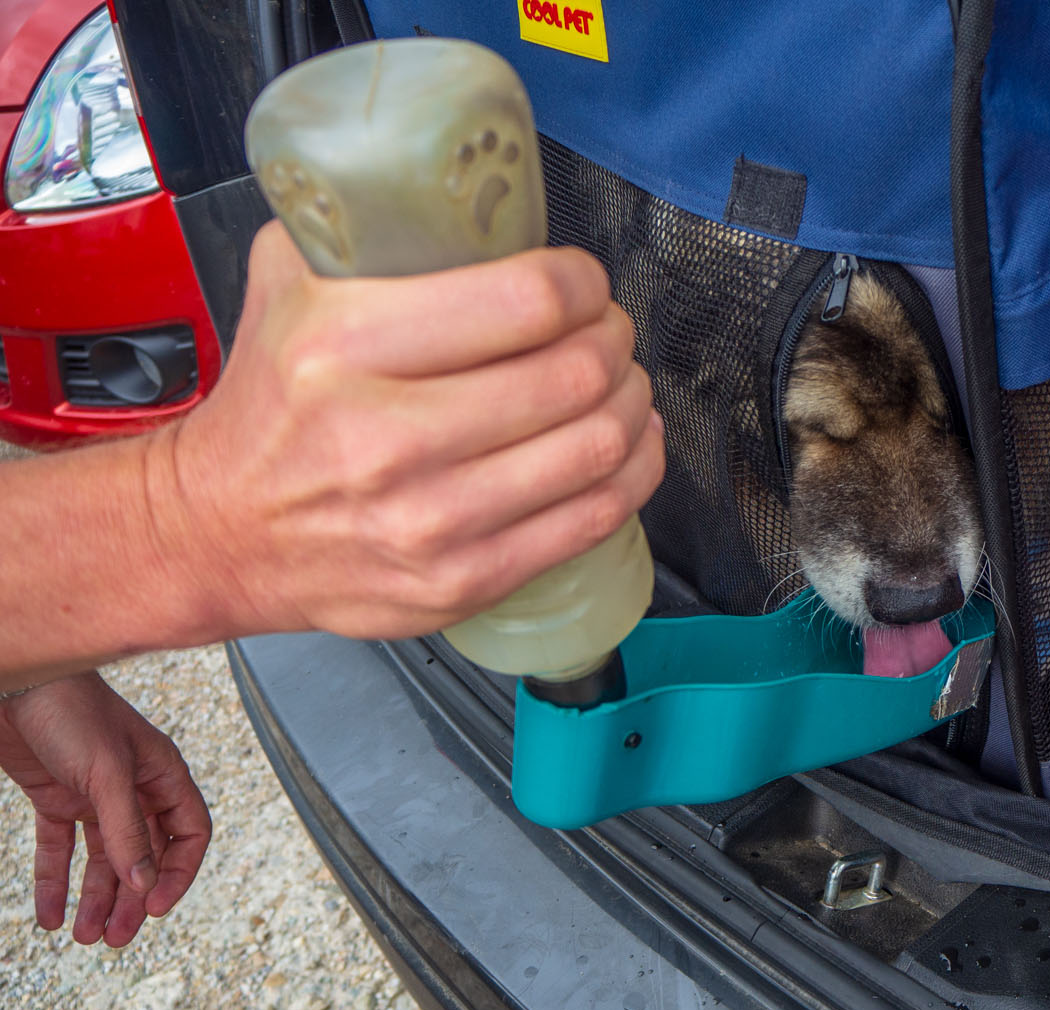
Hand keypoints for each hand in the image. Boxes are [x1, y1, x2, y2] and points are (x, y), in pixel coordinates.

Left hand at [0, 673, 211, 946]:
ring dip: (95, 898)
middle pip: (143, 856)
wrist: (17, 683)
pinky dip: (54, 881)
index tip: (152, 906)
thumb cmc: (70, 708)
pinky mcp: (54, 797)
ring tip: (85, 936)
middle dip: (130, 899)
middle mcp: (133, 789)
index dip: (176, 873)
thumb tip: (143, 881)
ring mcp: (93, 795)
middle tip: (115, 938)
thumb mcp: (106, 773)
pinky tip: (50, 912)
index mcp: (162, 776)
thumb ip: (126, 829)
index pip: (188, 835)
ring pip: (102, 859)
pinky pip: (58, 848)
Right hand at [146, 220, 664, 640]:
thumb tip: (456, 196)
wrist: (220, 531)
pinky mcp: (461, 577)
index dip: (582, 284)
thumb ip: (361, 230)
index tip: (583, 282)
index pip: (525, 301)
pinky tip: (628, 445)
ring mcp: (429, 518)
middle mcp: (386, 438)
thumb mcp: (285, 289)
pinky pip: (591, 518)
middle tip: (606, 331)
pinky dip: (632, 472)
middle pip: (574, 374)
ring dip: (631, 403)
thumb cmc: (269, 408)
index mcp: (342, 347)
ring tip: (620, 383)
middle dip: (612, 339)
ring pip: (595, 446)